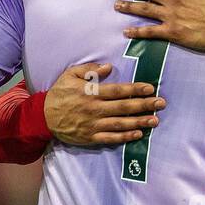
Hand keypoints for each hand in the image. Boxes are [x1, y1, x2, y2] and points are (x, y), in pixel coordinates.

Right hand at [45, 62, 165, 145]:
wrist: (43, 117)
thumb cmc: (59, 93)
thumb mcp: (70, 75)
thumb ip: (90, 69)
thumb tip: (109, 66)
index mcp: (91, 92)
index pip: (118, 91)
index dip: (136, 89)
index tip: (150, 88)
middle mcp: (95, 109)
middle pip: (124, 107)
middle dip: (144, 105)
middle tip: (161, 103)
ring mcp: (94, 125)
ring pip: (121, 124)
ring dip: (140, 122)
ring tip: (155, 120)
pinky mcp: (91, 137)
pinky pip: (111, 138)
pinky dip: (125, 137)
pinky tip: (138, 134)